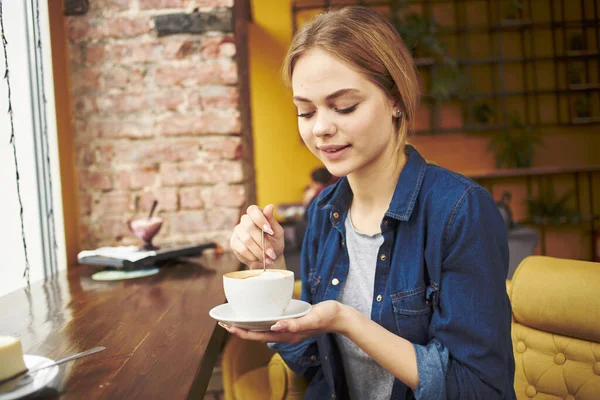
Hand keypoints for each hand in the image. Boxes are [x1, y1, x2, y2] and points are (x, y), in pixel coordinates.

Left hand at [219, 301, 353, 343]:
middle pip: (257, 335)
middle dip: (240, 329)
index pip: (259, 336)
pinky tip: (255, 315)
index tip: (228, 326)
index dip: (243, 332)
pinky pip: (270, 324)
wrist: (339, 316)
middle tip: (223, 322)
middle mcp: (285, 334)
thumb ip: (294, 324)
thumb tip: (275, 327)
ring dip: (247, 326)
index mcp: (288, 335)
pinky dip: (259, 321)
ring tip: (234, 319)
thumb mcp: (311, 318)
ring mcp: (287, 330)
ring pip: (262, 330)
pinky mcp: (290, 323)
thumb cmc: (327, 316)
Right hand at [230, 204, 284, 269]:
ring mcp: (238, 231)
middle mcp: (245, 220)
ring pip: (246, 239)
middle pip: (250, 226)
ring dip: (259, 251)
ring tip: (267, 259)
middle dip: (262, 242)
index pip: (253, 210)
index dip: (260, 220)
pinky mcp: (234, 242)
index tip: (270, 231)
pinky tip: (259, 259)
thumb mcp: (277, 232)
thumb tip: (270, 206)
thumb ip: (272, 220)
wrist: (268, 259)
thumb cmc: (274, 243)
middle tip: (271, 253)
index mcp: (256, 214)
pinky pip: (242, 249)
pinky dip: (252, 256)